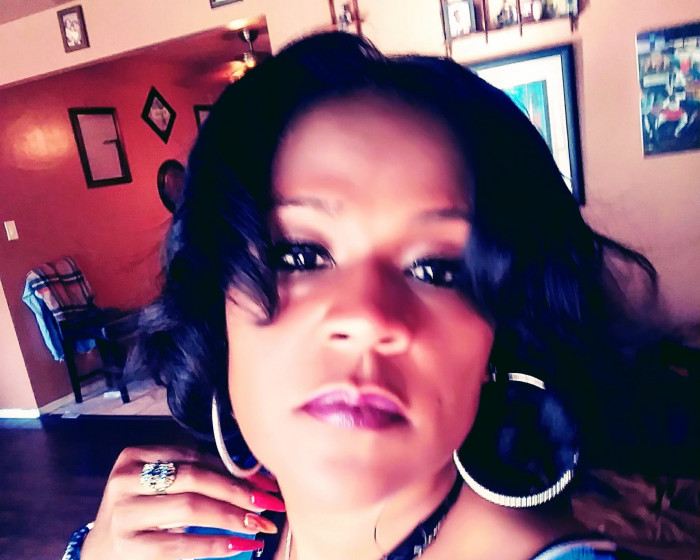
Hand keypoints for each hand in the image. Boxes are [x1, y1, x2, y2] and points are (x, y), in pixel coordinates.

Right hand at [81, 445, 283, 559]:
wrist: (99, 553)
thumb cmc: (141, 514)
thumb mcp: (158, 488)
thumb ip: (195, 477)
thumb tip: (256, 479)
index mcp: (135, 457)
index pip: (194, 457)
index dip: (234, 470)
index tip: (265, 482)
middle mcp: (126, 481)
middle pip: (195, 479)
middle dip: (238, 491)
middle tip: (269, 503)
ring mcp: (124, 515)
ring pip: (191, 508)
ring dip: (233, 517)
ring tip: (260, 525)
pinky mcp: (129, 548)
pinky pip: (181, 544)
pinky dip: (215, 544)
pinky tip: (238, 545)